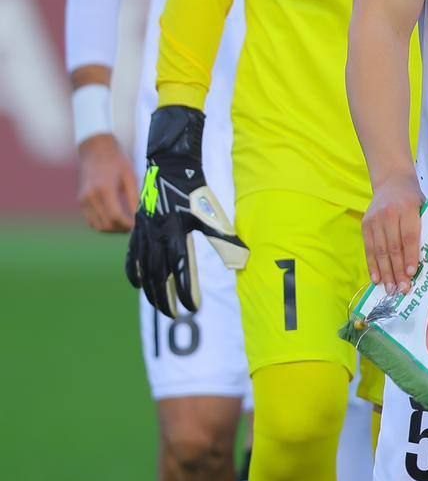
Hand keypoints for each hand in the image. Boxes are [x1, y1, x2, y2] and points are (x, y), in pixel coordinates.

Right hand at [77, 133, 137, 232]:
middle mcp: (90, 197)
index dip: (128, 224)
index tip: (138, 225)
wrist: (95, 149)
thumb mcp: (130, 176)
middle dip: (121, 229)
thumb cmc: (116, 160)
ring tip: (125, 225)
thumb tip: (140, 215)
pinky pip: (91, 221)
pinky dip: (103, 224)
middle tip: (133, 226)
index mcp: (104, 189)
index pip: (116, 216)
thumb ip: (134, 197)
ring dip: (112, 229)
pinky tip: (114, 220)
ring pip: (97, 226)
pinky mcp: (81, 201)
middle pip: (106, 224)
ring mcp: (84, 200)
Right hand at [127, 106, 247, 315]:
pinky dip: (134, 271)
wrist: (169, 165)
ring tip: (159, 305)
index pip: (180, 269)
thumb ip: (224, 238)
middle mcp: (156, 234)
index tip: (193, 307)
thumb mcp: (211, 212)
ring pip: (144, 268)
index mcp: (176, 231)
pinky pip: (132, 254)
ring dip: (150, 289)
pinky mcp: (138, 227)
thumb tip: (242, 260)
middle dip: (165, 297)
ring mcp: (144, 231)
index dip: (185, 289)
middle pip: (158, 275)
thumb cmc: (195, 189)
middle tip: (174, 315)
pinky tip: (138, 283)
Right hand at [362, 170, 423, 294]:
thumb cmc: (413, 198)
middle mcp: (389, 214)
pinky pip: (368, 248)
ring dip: (385, 272)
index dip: (409, 256)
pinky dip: (372, 265)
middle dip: (397, 271)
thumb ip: (423, 229)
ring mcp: (375, 220)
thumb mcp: (423, 207)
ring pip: (380, 250)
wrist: (392, 181)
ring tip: (390, 289)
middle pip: (393, 247)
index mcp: (408, 208)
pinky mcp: (365, 224)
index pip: (409, 236)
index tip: (411, 274)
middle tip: (402, 290)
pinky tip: (376, 279)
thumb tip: (427, 260)